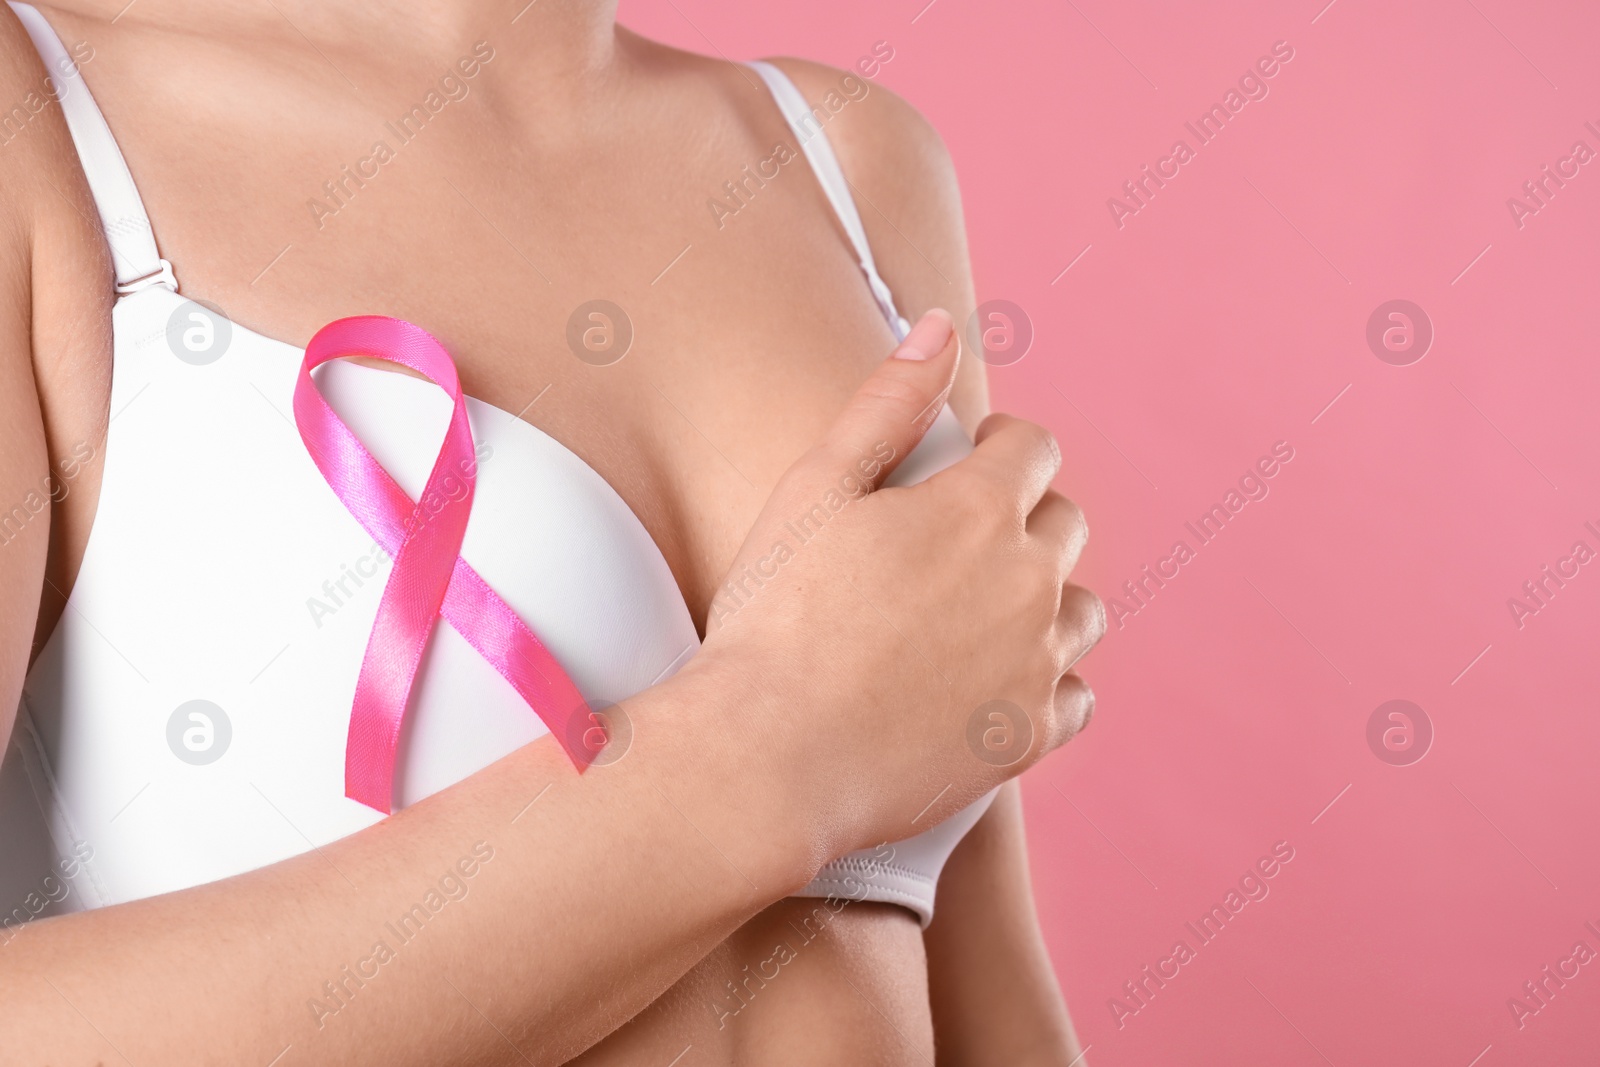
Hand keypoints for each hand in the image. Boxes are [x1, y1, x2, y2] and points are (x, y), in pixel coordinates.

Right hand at [689, 309, 1103, 861]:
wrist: (769, 757)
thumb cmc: (775, 619)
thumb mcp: (816, 489)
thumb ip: (887, 404)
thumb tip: (942, 327)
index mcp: (979, 510)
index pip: (1035, 449)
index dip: (1004, 447)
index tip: (974, 460)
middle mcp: (1028, 581)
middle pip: (1065, 525)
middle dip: (1025, 518)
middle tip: (962, 543)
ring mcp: (1037, 663)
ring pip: (1081, 611)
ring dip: (1045, 599)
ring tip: (983, 615)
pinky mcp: (1030, 735)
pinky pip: (1076, 695)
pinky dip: (1047, 682)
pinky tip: (998, 684)